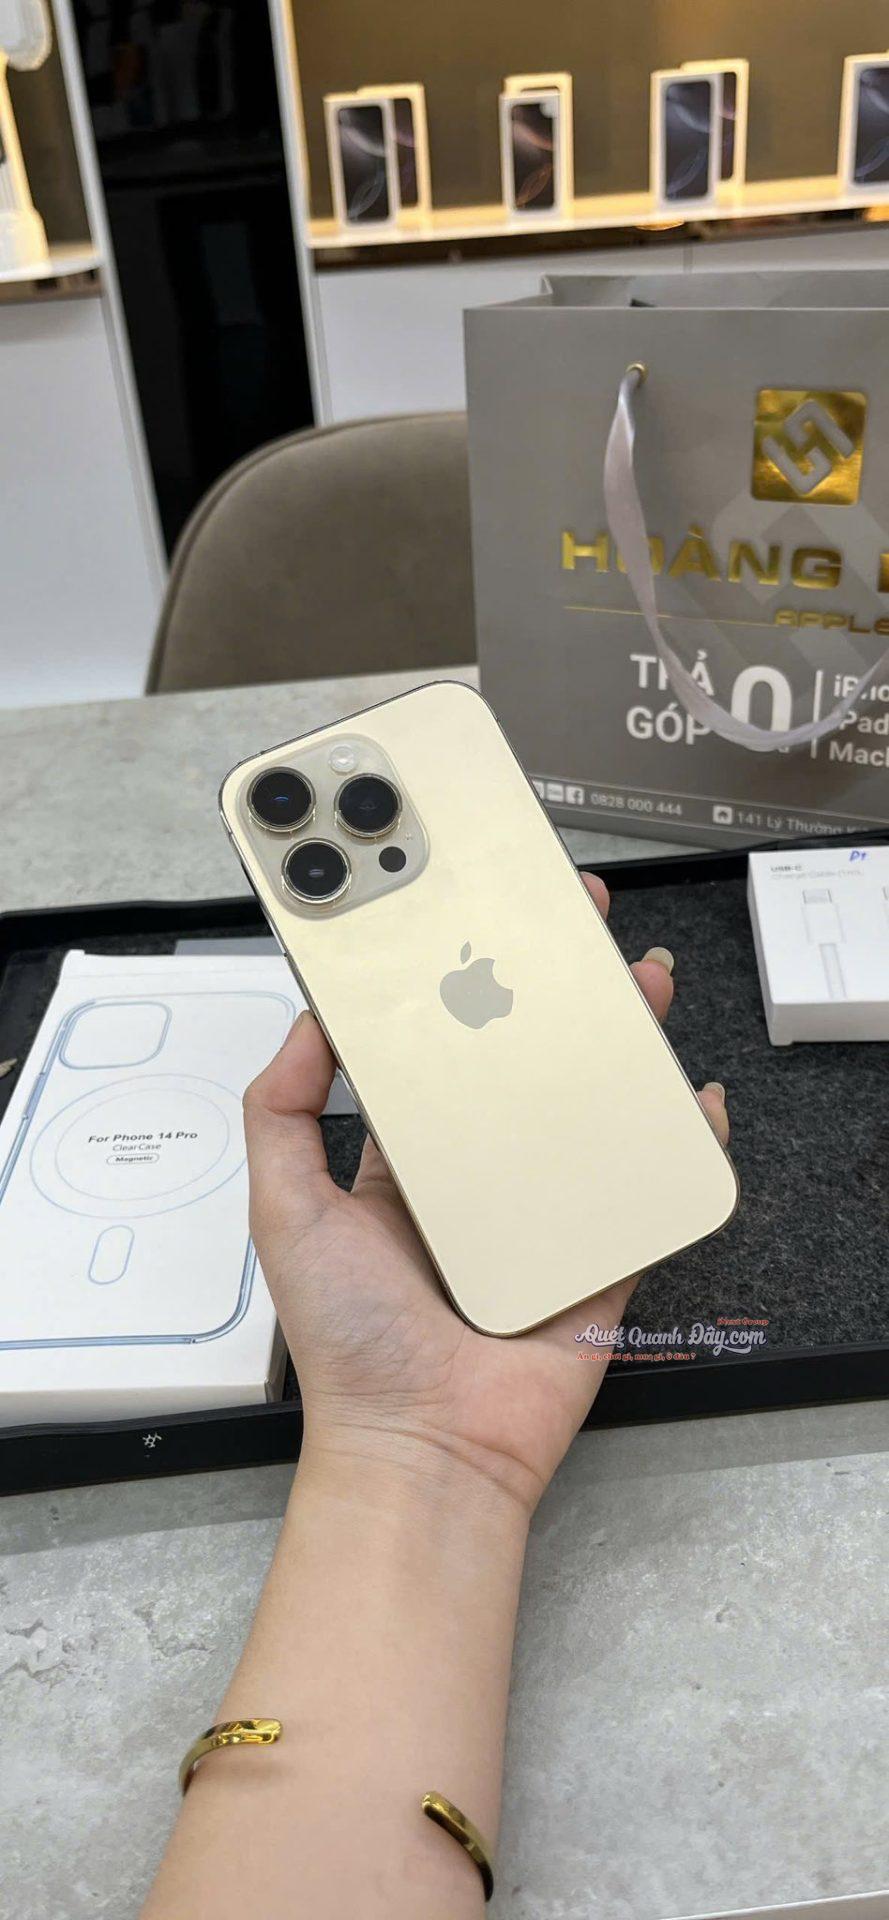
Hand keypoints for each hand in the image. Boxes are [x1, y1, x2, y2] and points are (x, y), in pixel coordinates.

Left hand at [244, 876, 728, 1518]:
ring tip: (640, 983)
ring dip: (624, 1045)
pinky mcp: (600, 1256)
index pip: (441, 1057)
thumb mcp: (283, 1208)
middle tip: (580, 929)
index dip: (464, 991)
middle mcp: (477, 1182)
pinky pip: (648, 1189)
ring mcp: (545, 1217)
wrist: (425, 1445)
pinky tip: (693, 1099)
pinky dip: (680, 1142)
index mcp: (405, 1167)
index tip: (479, 929)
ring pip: (593, 1112)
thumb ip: (280, 1112)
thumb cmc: (350, 1339)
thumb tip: (309, 1021)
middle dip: (558, 997)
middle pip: (527, 1069)